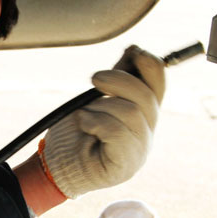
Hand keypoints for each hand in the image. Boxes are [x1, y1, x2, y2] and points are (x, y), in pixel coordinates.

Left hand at [40, 45, 165, 198]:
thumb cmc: (76, 134)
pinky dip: (96, 122)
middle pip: (146, 96)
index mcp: (143, 114)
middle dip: (119, 80)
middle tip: (94, 78)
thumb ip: (117, 79)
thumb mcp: (96, 98)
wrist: (57, 167)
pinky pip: (118, 133)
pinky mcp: (126, 165)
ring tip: (84, 113)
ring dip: (102, 106)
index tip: (132, 51)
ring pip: (130, 113)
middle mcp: (147, 132)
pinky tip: (84, 124)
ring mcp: (139, 150)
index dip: (150, 64)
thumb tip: (134, 50)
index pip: (159, 84)